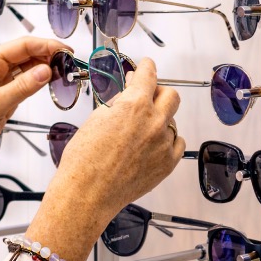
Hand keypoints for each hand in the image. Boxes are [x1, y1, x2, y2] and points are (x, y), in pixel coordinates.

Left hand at [0, 37, 66, 180]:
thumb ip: (22, 87)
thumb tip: (45, 71)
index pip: (23, 46)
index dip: (46, 45)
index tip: (65, 50)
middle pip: (28, 53)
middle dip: (49, 55)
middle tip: (69, 62)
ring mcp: (1, 81)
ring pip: (29, 67)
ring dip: (46, 67)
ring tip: (64, 71)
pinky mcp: (6, 94)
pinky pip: (27, 82)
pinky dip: (40, 81)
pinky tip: (51, 82)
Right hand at [25, 58, 183, 260]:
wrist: (87, 194)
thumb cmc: (84, 161)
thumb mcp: (96, 118)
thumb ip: (118, 102)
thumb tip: (128, 92)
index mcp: (134, 105)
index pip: (148, 75)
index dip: (147, 67)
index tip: (147, 66)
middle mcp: (154, 122)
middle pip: (170, 95)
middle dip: (158, 92)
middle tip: (146, 96)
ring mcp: (163, 144)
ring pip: (172, 121)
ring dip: (160, 120)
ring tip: (140, 131)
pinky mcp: (167, 163)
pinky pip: (176, 144)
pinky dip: (166, 141)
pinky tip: (150, 145)